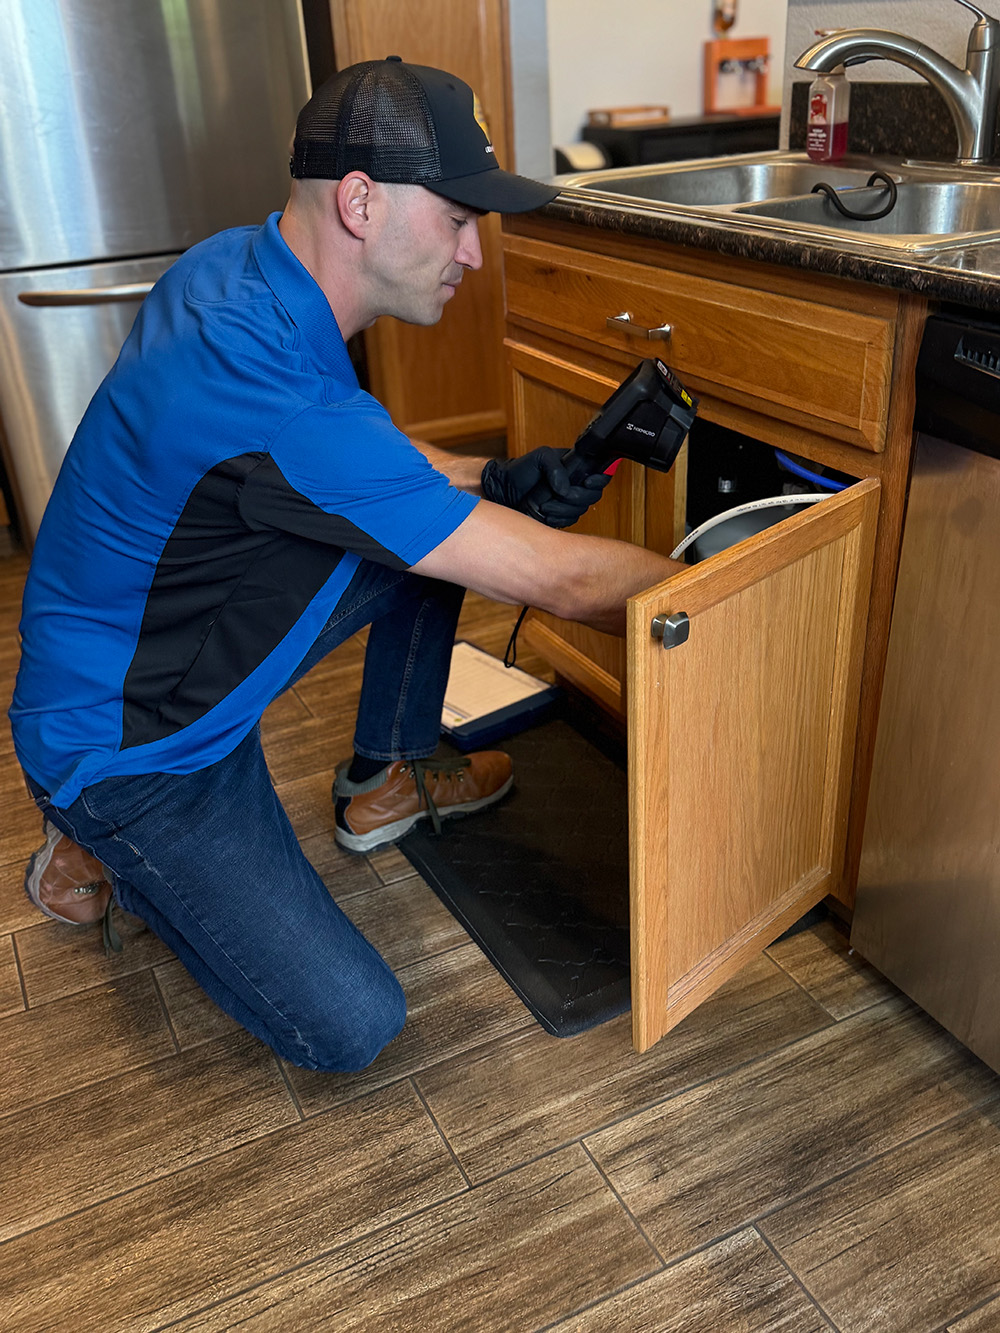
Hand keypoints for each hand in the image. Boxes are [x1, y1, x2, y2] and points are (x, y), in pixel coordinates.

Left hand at [480, 447, 612, 527]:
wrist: (504, 490)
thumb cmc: (521, 470)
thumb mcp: (540, 457)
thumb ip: (555, 467)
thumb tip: (566, 488)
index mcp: (576, 468)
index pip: (601, 473)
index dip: (600, 479)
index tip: (587, 482)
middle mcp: (576, 484)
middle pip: (593, 495)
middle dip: (576, 497)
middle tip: (558, 494)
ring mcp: (569, 501)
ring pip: (581, 510)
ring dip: (562, 509)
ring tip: (544, 504)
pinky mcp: (562, 516)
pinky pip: (570, 522)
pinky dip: (558, 519)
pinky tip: (546, 513)